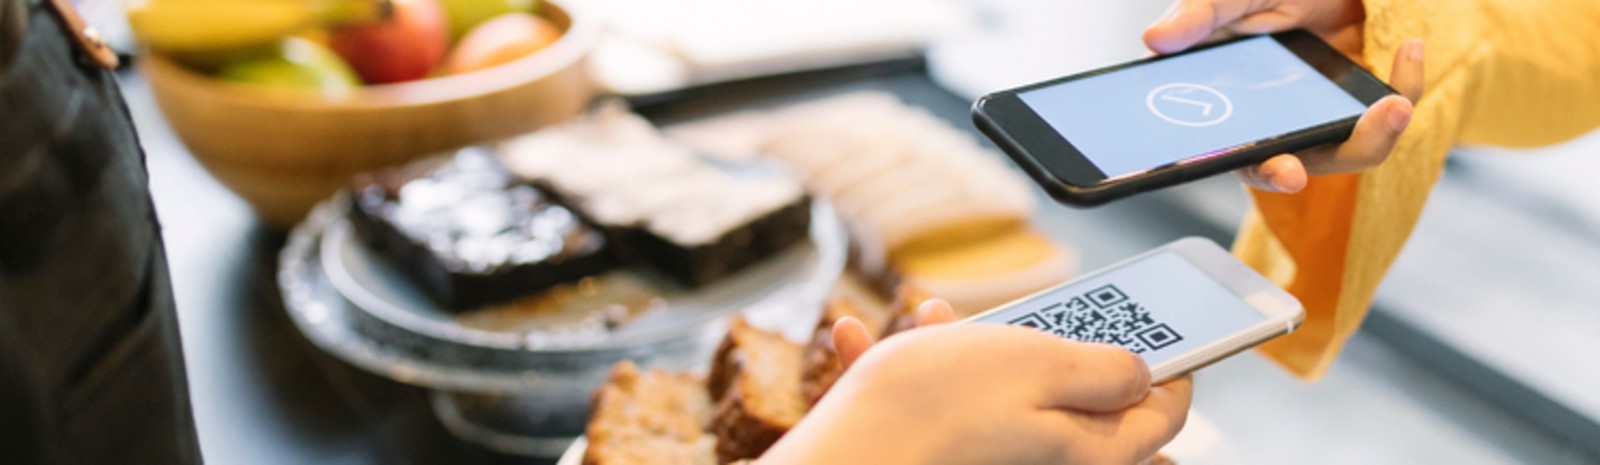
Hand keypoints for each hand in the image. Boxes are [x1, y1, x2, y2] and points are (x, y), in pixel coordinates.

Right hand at [759, 300, 1191, 464]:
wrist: (848, 456)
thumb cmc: (938, 409)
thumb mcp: (1042, 363)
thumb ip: (1105, 368)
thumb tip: (1141, 373)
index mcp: (1095, 449)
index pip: (1162, 412)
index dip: (1172, 361)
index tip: (1168, 325)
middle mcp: (1052, 462)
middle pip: (1082, 397)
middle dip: (1052, 342)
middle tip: (1034, 311)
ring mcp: (999, 456)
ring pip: (1003, 390)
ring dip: (970, 346)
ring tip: (931, 322)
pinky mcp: (951, 451)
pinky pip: (944, 404)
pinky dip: (915, 368)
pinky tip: (871, 341)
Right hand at [1145, 0, 1424, 192]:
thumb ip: (1199, 16)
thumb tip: (1154, 39)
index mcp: (1237, 106)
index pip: (1243, 155)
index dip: (1263, 169)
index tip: (1286, 170)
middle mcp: (1281, 119)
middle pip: (1299, 164)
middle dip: (1326, 162)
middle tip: (1349, 141)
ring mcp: (1325, 111)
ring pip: (1352, 150)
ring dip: (1378, 135)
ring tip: (1396, 104)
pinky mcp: (1366, 98)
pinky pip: (1390, 110)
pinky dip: (1406, 84)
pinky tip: (1410, 48)